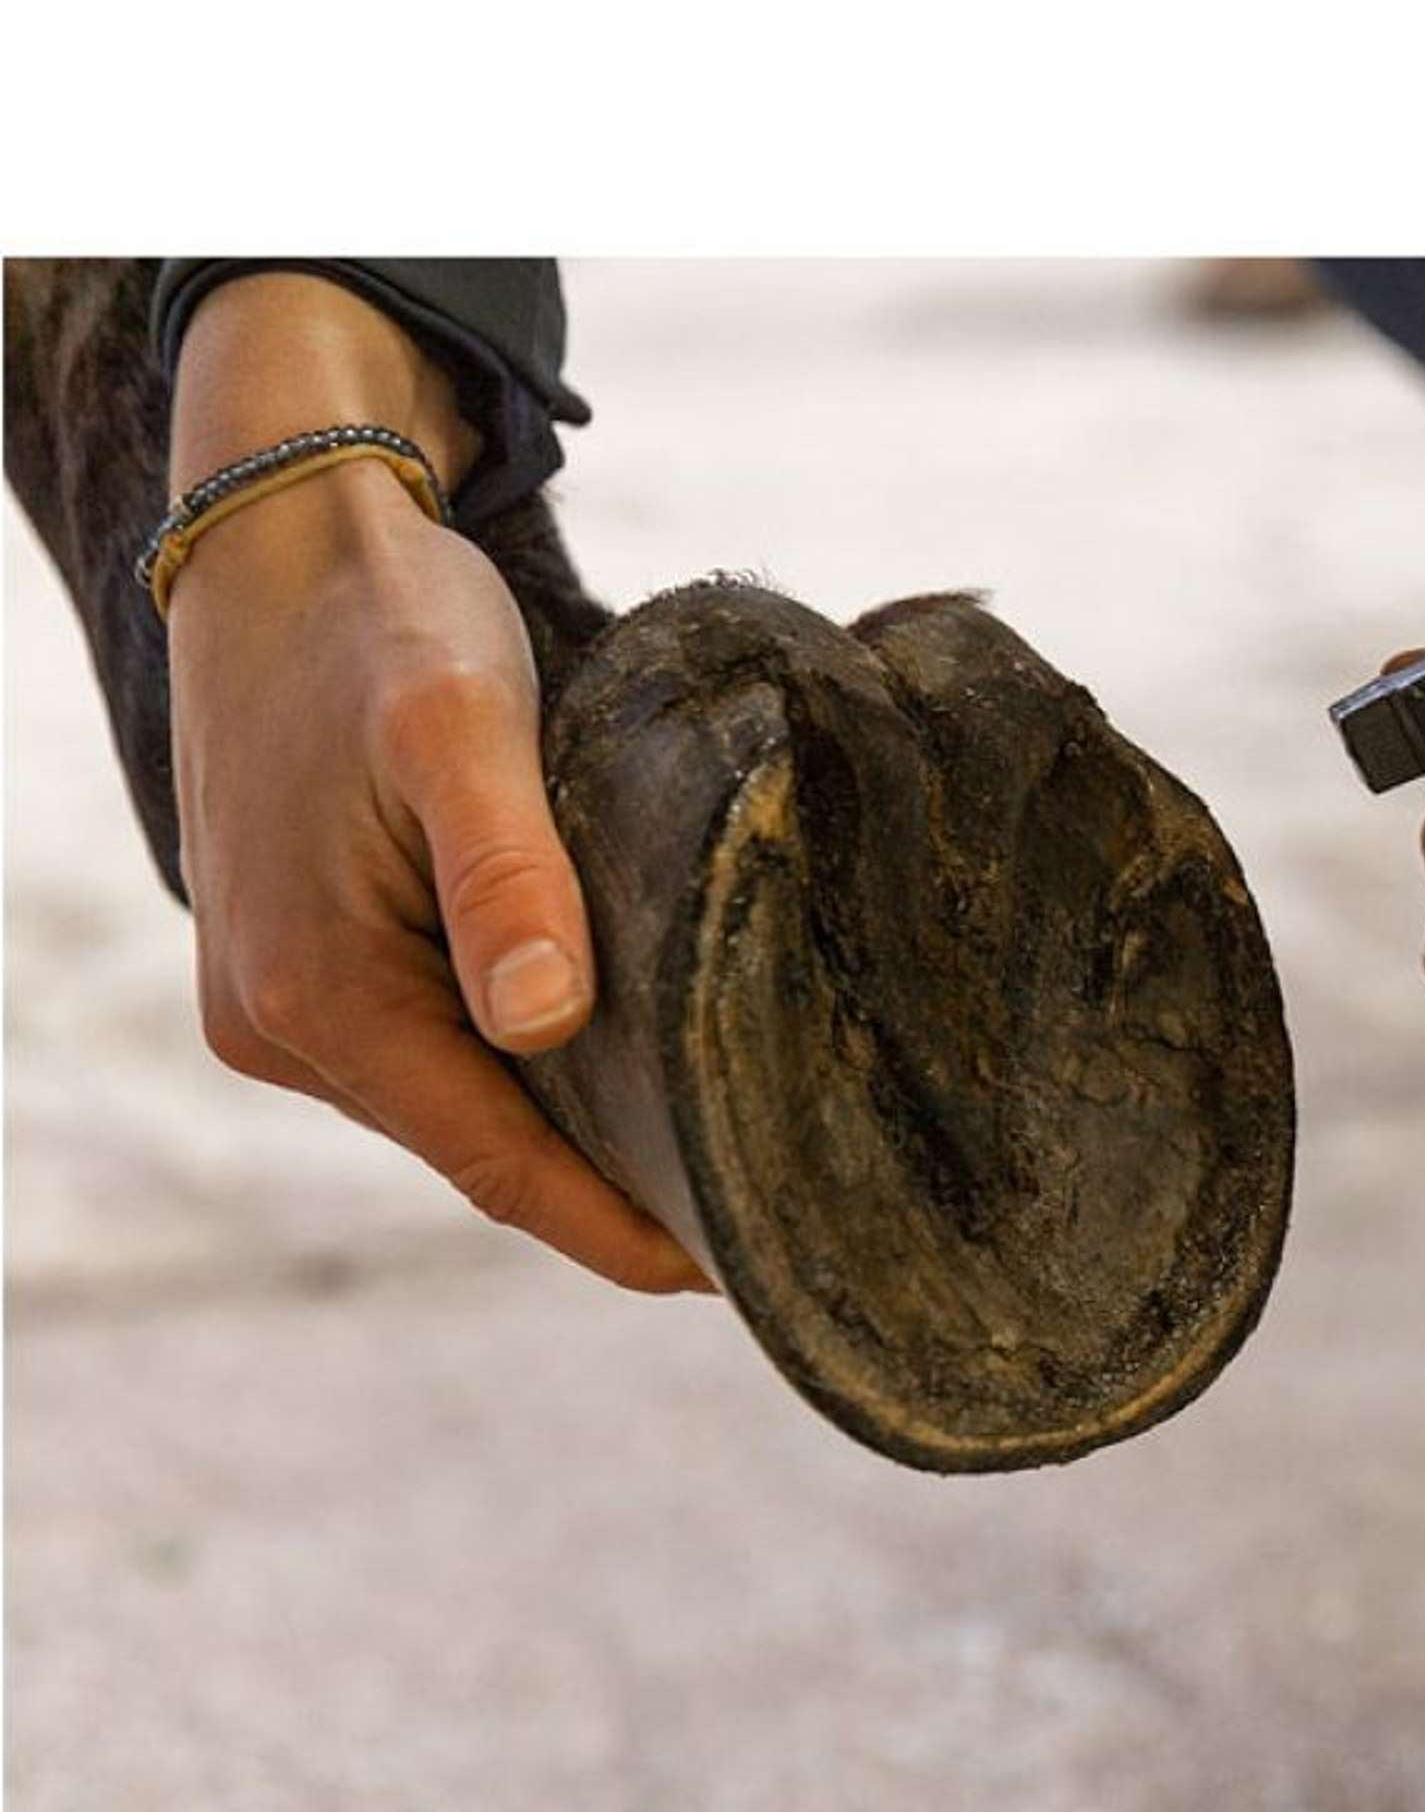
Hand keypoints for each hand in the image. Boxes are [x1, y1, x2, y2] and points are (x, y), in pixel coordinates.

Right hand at [165, 275, 707, 1292]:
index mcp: (316, 995)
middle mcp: (278, 1026)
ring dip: (573, 1135)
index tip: (726, 1273)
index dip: (613, 1228)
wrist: (281, 539)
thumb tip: (547, 1025)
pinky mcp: (308, 967)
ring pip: (461, 1108)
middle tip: (758, 1215)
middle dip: (609, 1192)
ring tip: (714, 1154)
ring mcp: (282, 1004)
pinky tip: (625, 1071)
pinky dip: (529, 1075)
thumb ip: (508, 875)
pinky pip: (437, 1059)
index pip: (495, 1165)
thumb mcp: (458, 727)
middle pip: (480, 1149)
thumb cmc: (381, 621)